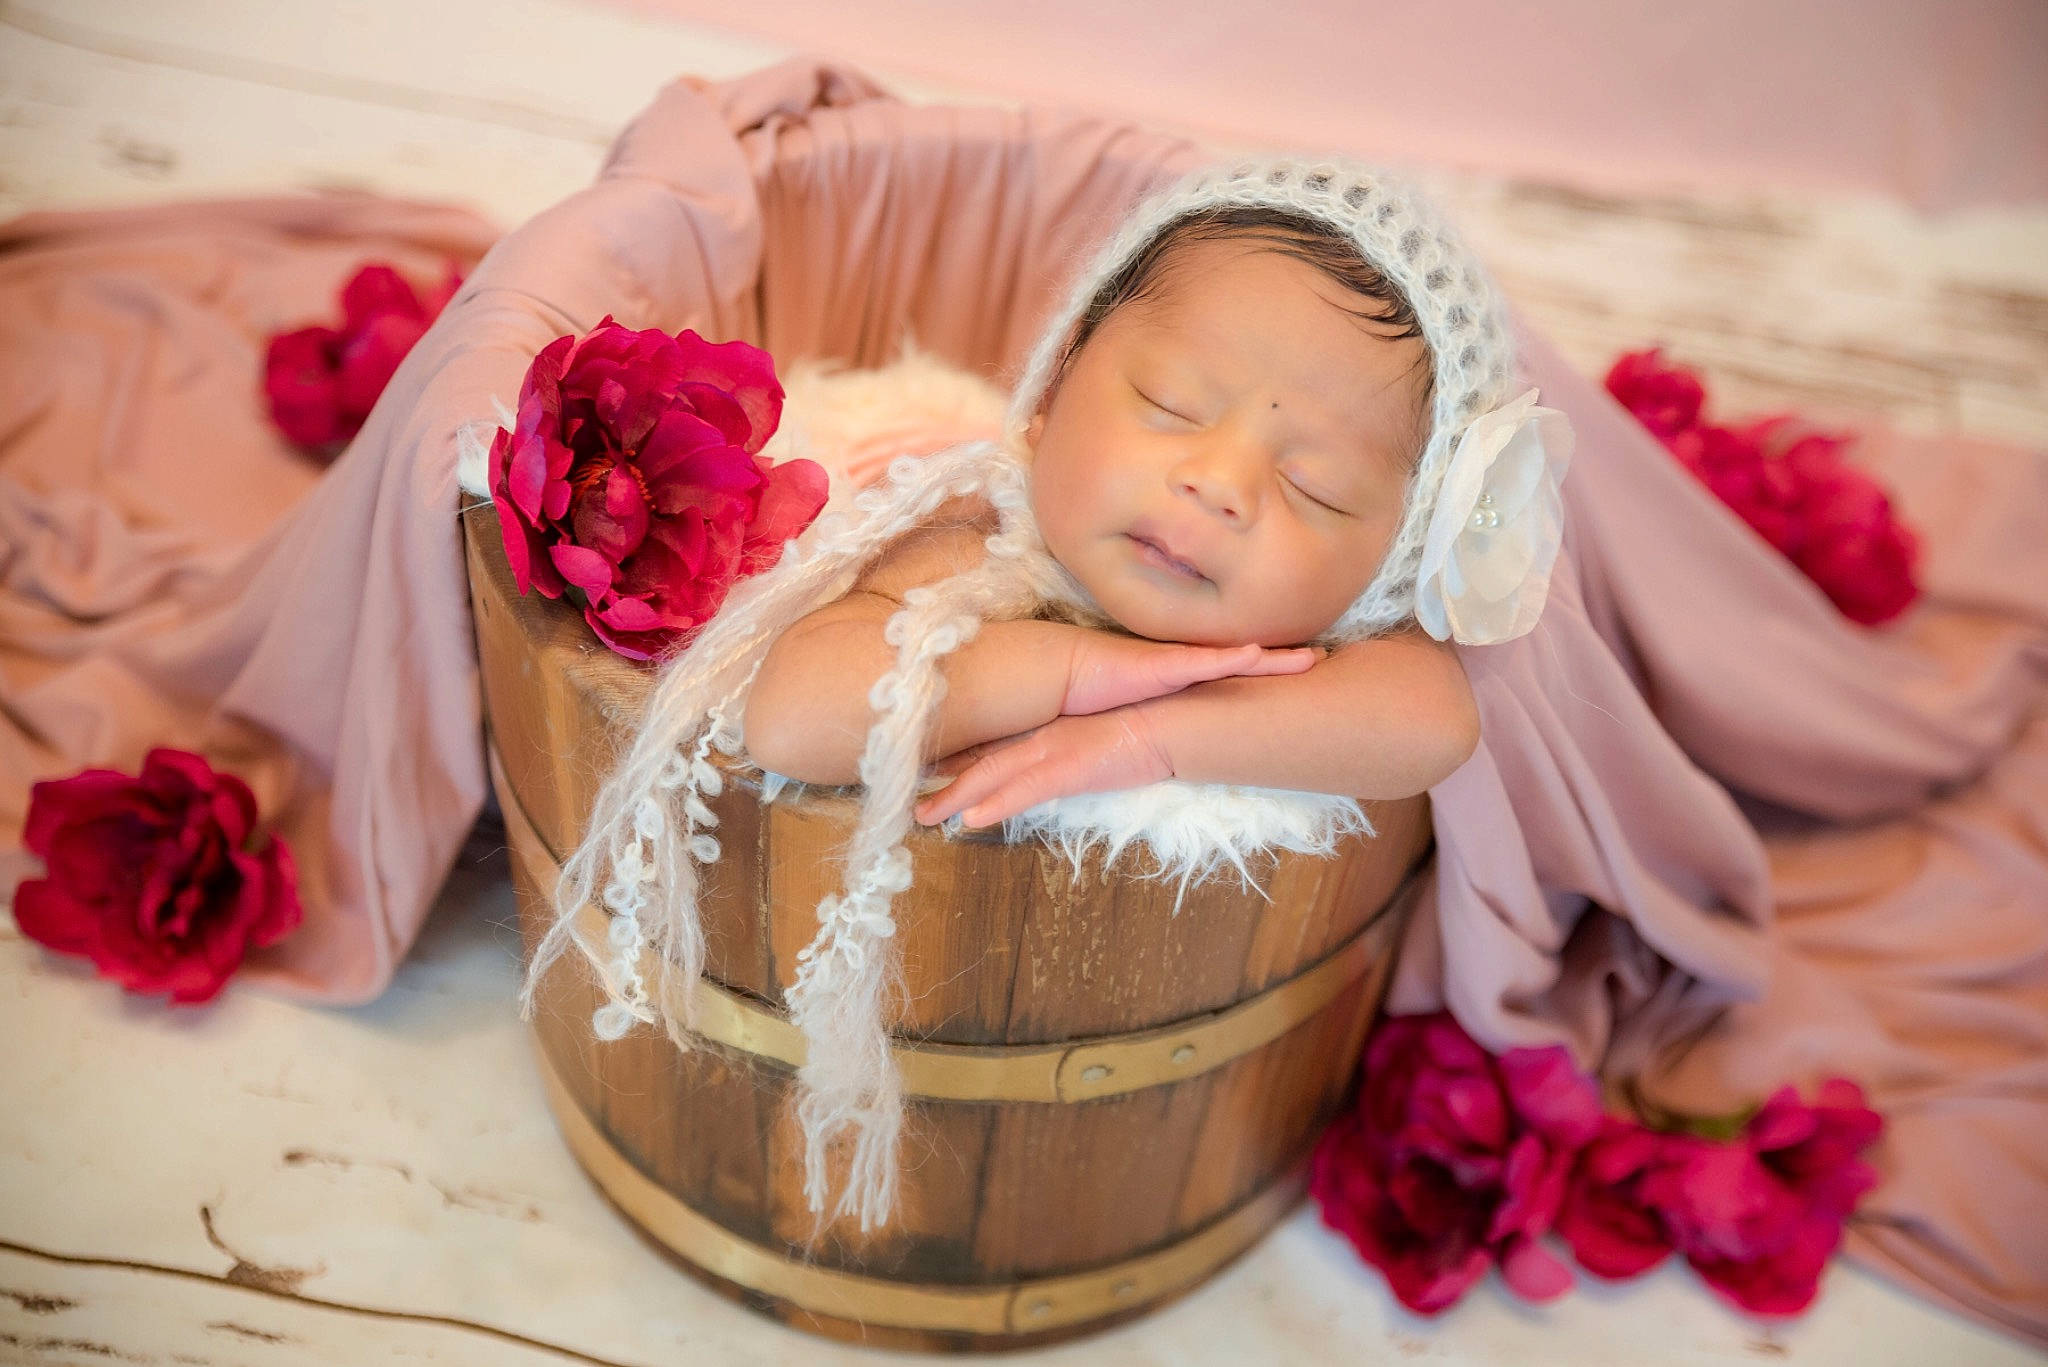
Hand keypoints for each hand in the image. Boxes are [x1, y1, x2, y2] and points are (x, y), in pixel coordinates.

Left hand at [914, 706, 1173, 827]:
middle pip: (986, 760)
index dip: (964, 760)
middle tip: (916, 803)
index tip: (934, 771)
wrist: (1179, 714)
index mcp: (1052, 728)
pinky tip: (971, 821)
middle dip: (948, 781)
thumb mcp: (1111, 737)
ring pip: (994, 775)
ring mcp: (1055, 750)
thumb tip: (1081, 761)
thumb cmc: (1152, 720)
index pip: (999, 746)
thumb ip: (1089, 747)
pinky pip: (1027, 790)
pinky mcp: (1072, 767)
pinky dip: (998, 804)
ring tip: (924, 817)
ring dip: (956, 797)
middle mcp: (1045, 736)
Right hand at [1062, 633, 1321, 715]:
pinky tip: (1259, 654)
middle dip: (1285, 662)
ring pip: (1237, 658)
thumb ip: (1165, 721)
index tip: (1304, 668)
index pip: (1235, 673)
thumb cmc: (1100, 691)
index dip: (1268, 671)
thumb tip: (1184, 735)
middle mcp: (1189, 666)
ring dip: (1274, 660)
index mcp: (1187, 676)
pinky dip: (1232, 658)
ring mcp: (1180, 662)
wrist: (1069, 671)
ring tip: (1312, 658)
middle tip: (1324, 659)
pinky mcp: (1165, 664)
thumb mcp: (1142, 710)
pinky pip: (1205, 661)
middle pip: (1248, 663)